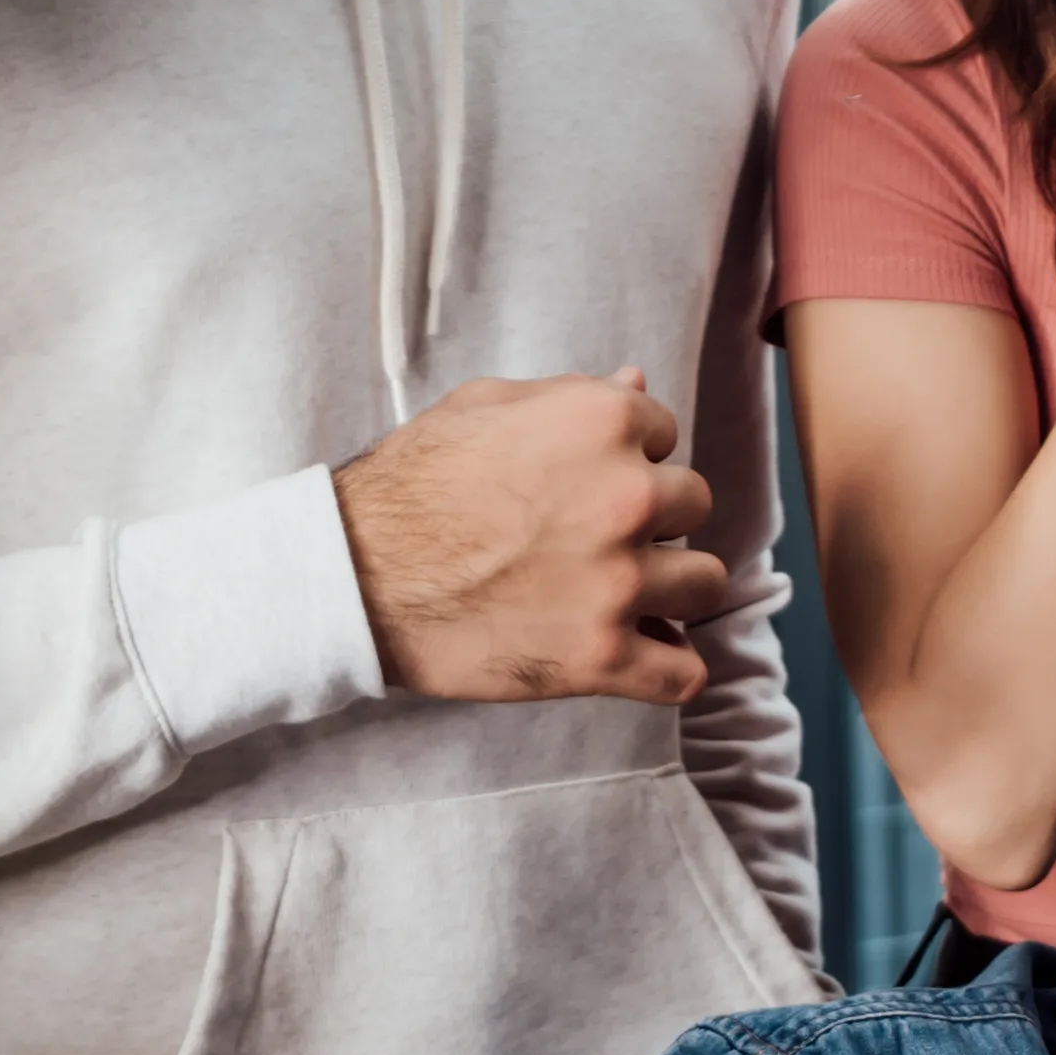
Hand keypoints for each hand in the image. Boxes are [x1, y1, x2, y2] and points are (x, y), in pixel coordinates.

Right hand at [337, 372, 730, 706]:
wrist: (351, 576)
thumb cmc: (409, 485)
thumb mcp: (483, 408)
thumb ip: (570, 396)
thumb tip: (636, 382)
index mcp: (602, 423)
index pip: (667, 437)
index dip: (627, 460)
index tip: (586, 485)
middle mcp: (626, 497)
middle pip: (694, 506)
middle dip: (653, 520)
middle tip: (595, 539)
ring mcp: (618, 582)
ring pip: (704, 583)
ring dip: (668, 589)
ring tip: (620, 594)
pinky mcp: (600, 657)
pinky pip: (684, 672)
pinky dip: (669, 668)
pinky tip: (641, 655)